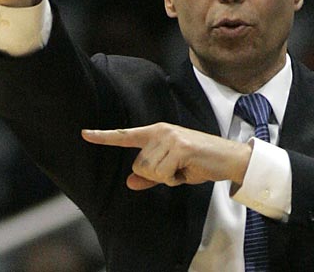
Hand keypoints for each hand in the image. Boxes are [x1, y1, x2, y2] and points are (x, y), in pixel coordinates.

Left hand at [82, 123, 251, 190]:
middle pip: (139, 166)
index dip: (104, 137)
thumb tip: (129, 181)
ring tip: (185, 168)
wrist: (229, 158)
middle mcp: (161, 131)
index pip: (126, 136)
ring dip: (167, 178)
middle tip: (178, 169)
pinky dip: (175, 180)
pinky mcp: (180, 146)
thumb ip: (150, 176)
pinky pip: (163, 174)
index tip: (84, 134)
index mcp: (157, 132)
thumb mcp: (172, 171)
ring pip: (149, 171)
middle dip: (157, 176)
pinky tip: (189, 170)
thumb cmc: (200, 163)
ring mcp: (170, 137)